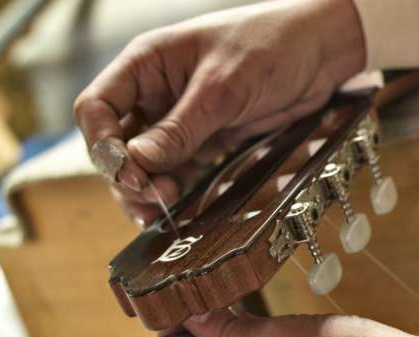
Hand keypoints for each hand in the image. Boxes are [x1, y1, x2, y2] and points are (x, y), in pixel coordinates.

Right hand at [74, 0, 364, 226]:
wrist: (320, 52)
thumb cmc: (272, 45)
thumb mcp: (223, 87)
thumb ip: (180, 128)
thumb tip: (138, 163)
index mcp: (146, 65)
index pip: (97, 108)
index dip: (103, 144)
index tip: (129, 171)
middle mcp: (155, 94)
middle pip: (116, 143)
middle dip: (126, 174)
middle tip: (155, 196)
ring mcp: (179, 119)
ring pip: (143, 163)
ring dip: (146, 189)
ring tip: (164, 208)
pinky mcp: (203, 140)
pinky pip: (175, 170)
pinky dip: (172, 191)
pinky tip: (175, 208)